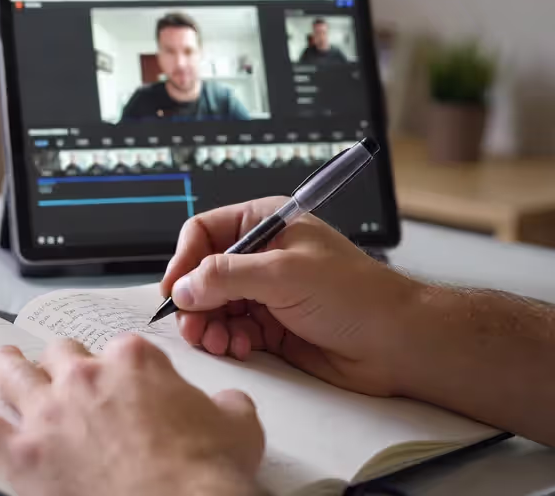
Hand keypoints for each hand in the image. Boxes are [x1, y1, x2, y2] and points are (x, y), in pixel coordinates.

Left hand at [0, 337, 263, 495]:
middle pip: (62, 356)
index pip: (120, 352)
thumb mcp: (238, 428)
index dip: (121, 369)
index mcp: (134, 363)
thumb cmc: (205, 478)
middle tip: (58, 369)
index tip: (123, 381)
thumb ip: (225, 406)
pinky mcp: (20, 454)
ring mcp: (48, 413)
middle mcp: (84, 378)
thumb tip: (229, 405)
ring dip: (5, 366)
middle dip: (60, 363)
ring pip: (14, 375)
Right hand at [161, 196, 420, 395]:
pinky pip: (231, 331)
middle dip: (195, 301)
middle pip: (203, 274)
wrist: (397, 343)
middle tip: (193, 327)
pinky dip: (227, 341)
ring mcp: (266, 292)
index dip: (184, 260)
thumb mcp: (285, 275)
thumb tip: (184, 288)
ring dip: (208, 325)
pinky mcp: (271, 326)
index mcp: (265, 224)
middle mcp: (261, 256)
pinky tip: (238, 348)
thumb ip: (227, 277)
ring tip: (218, 342)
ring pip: (213, 306)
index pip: (204, 232)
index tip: (175, 290)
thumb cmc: (356, 296)